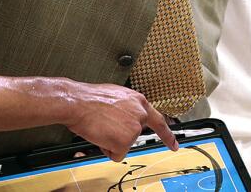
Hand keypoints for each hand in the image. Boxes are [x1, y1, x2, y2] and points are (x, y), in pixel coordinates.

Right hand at [62, 81, 177, 160]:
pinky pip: (116, 154)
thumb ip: (126, 107)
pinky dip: (107, 149)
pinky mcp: (125, 141)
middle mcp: (139, 114)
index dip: (167, 135)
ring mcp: (134, 129)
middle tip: (106, 128)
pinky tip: (100, 135)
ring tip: (100, 126)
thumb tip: (124, 118)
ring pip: (124, 145)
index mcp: (138, 101)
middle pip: (134, 136)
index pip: (158, 120)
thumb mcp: (115, 96)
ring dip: (111, 141)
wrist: (77, 102)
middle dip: (121, 136)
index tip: (174, 144)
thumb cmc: (89, 98)